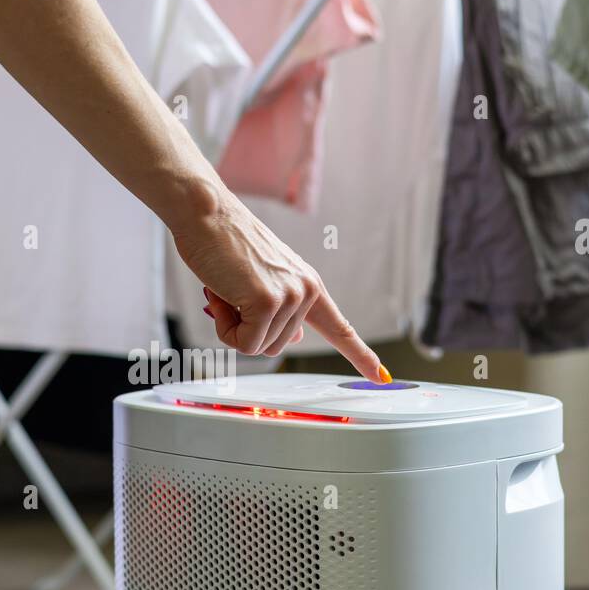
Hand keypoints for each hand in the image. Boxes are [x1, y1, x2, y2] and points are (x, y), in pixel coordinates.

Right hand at [170, 188, 388, 382]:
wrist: (206, 213)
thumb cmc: (225, 243)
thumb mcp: (264, 279)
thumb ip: (284, 309)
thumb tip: (298, 337)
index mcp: (308, 284)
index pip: (340, 328)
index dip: (361, 356)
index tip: (382, 376)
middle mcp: (306, 290)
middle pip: (277, 346)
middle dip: (246, 328)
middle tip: (232, 294)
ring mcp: (290, 296)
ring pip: (259, 347)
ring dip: (233, 327)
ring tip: (226, 290)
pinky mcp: (268, 301)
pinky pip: (244, 343)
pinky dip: (226, 329)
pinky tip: (221, 297)